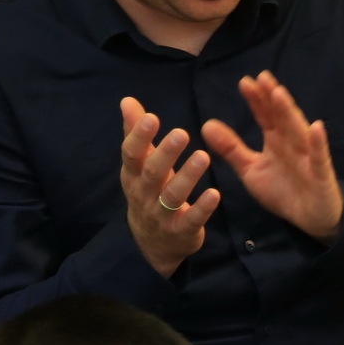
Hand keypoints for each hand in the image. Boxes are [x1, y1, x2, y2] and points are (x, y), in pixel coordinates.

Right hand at [120, 97, 221, 277]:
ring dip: (188, 176)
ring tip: (203, 156)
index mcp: (133, 176)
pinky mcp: (181, 231)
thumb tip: (127, 101)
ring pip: (173, 195)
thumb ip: (136, 133)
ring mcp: (161, 215)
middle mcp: (144, 195)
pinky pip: (192, 219)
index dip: (139, 137)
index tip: (152, 117)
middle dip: (166, 153)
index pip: (132, 154)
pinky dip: (203, 207)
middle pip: (153, 173)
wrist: (153, 243)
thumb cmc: (148, 192)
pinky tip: (216, 193)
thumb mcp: (140, 166)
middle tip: (183, 132)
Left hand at [200, 71, 343, 242]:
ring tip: (280, 94)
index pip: (266, 116)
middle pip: (282, 118)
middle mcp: (292, 144)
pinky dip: (318, 143)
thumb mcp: (251, 170)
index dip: (256, 100)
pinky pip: (320, 158)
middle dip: (272, 99)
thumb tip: (207, 124)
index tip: (245, 82)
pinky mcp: (321, 175)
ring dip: (290, 113)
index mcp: (276, 141)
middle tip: (262, 78)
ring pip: (298, 132)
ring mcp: (308, 157)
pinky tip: (317, 128)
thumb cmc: (283, 191)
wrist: (310, 219)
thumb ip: (231, 149)